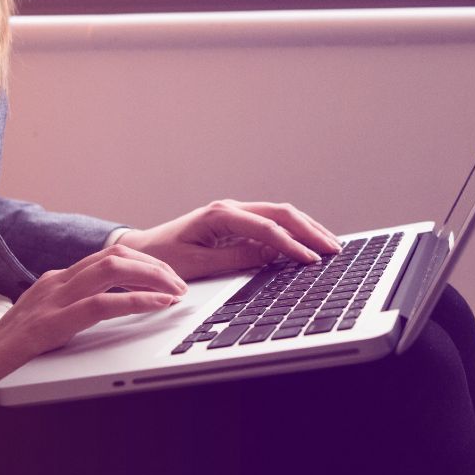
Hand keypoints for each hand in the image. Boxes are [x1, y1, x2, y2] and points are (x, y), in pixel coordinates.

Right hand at [0, 244, 186, 416]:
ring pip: (112, 269)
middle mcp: (55, 282)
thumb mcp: (49, 324)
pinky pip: (101, 304)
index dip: (145, 263)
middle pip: (116, 255)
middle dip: (156, 265)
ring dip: (152, 277)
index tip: (170, 277)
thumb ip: (75, 311)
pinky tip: (157, 306)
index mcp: (56, 281)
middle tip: (180, 283)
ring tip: (175, 291)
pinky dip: (136, 302)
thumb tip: (115, 307)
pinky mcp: (50, 324)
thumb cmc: (7, 356)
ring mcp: (51, 300)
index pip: (109, 256)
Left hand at [117, 199, 340, 280]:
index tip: (310, 260)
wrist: (141, 251)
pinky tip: (309, 244)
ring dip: (306, 229)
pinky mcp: (237, 224)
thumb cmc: (162, 257)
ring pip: (280, 215)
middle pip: (281, 213)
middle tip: (333, 249)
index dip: (291, 244)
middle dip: (310, 230)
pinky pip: (272, 224)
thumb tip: (269, 257)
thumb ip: (234, 259)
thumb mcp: (197, 264)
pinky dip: (294, 233)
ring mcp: (235, 214)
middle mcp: (230, 209)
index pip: (266, 227)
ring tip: (330, 245)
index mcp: (220, 215)